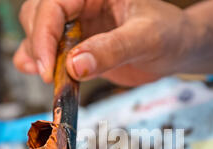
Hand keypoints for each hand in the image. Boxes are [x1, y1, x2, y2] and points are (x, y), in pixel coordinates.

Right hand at [13, 0, 193, 85]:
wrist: (177, 50)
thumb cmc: (169, 34)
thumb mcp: (146, 39)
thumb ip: (112, 50)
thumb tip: (75, 66)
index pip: (55, 4)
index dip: (44, 34)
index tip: (47, 67)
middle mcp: (82, 4)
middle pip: (38, 15)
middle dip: (38, 44)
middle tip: (49, 75)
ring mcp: (78, 24)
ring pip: (39, 32)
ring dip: (35, 54)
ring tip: (47, 76)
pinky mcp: (78, 45)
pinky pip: (50, 51)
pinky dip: (41, 63)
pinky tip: (44, 74)